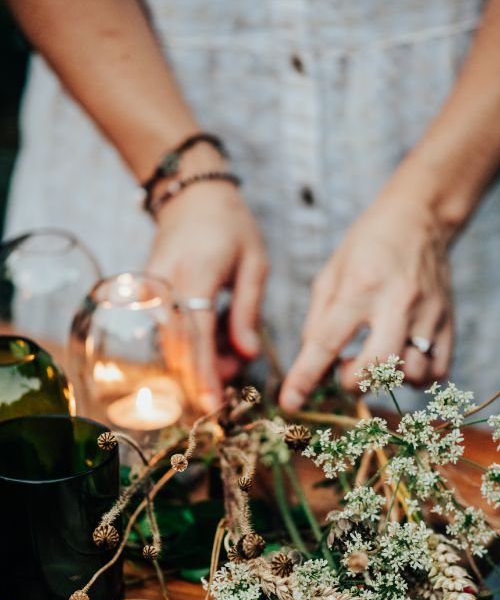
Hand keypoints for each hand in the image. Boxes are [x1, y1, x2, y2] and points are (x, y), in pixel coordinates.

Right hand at [149, 148, 267, 407]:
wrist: (190, 195)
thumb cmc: (230, 226)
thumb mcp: (254, 264)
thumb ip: (249, 312)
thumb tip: (246, 355)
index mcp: (196, 275)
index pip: (196, 336)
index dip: (204, 374)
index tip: (213, 404)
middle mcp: (165, 285)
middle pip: (176, 348)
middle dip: (204, 374)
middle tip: (234, 376)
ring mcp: (151, 291)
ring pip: (168, 346)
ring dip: (199, 360)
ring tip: (230, 347)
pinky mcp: (146, 296)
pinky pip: (165, 333)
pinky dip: (189, 345)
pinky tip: (214, 337)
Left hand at [280, 171, 454, 409]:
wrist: (419, 217)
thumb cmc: (367, 246)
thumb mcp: (331, 274)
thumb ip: (318, 321)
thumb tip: (311, 366)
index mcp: (360, 286)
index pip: (326, 342)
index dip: (304, 378)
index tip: (289, 401)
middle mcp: (397, 302)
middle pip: (376, 365)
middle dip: (352, 381)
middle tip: (345, 368)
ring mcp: (428, 313)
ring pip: (410, 374)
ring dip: (387, 379)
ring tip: (377, 359)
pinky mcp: (449, 321)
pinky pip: (437, 371)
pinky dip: (417, 377)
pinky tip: (402, 360)